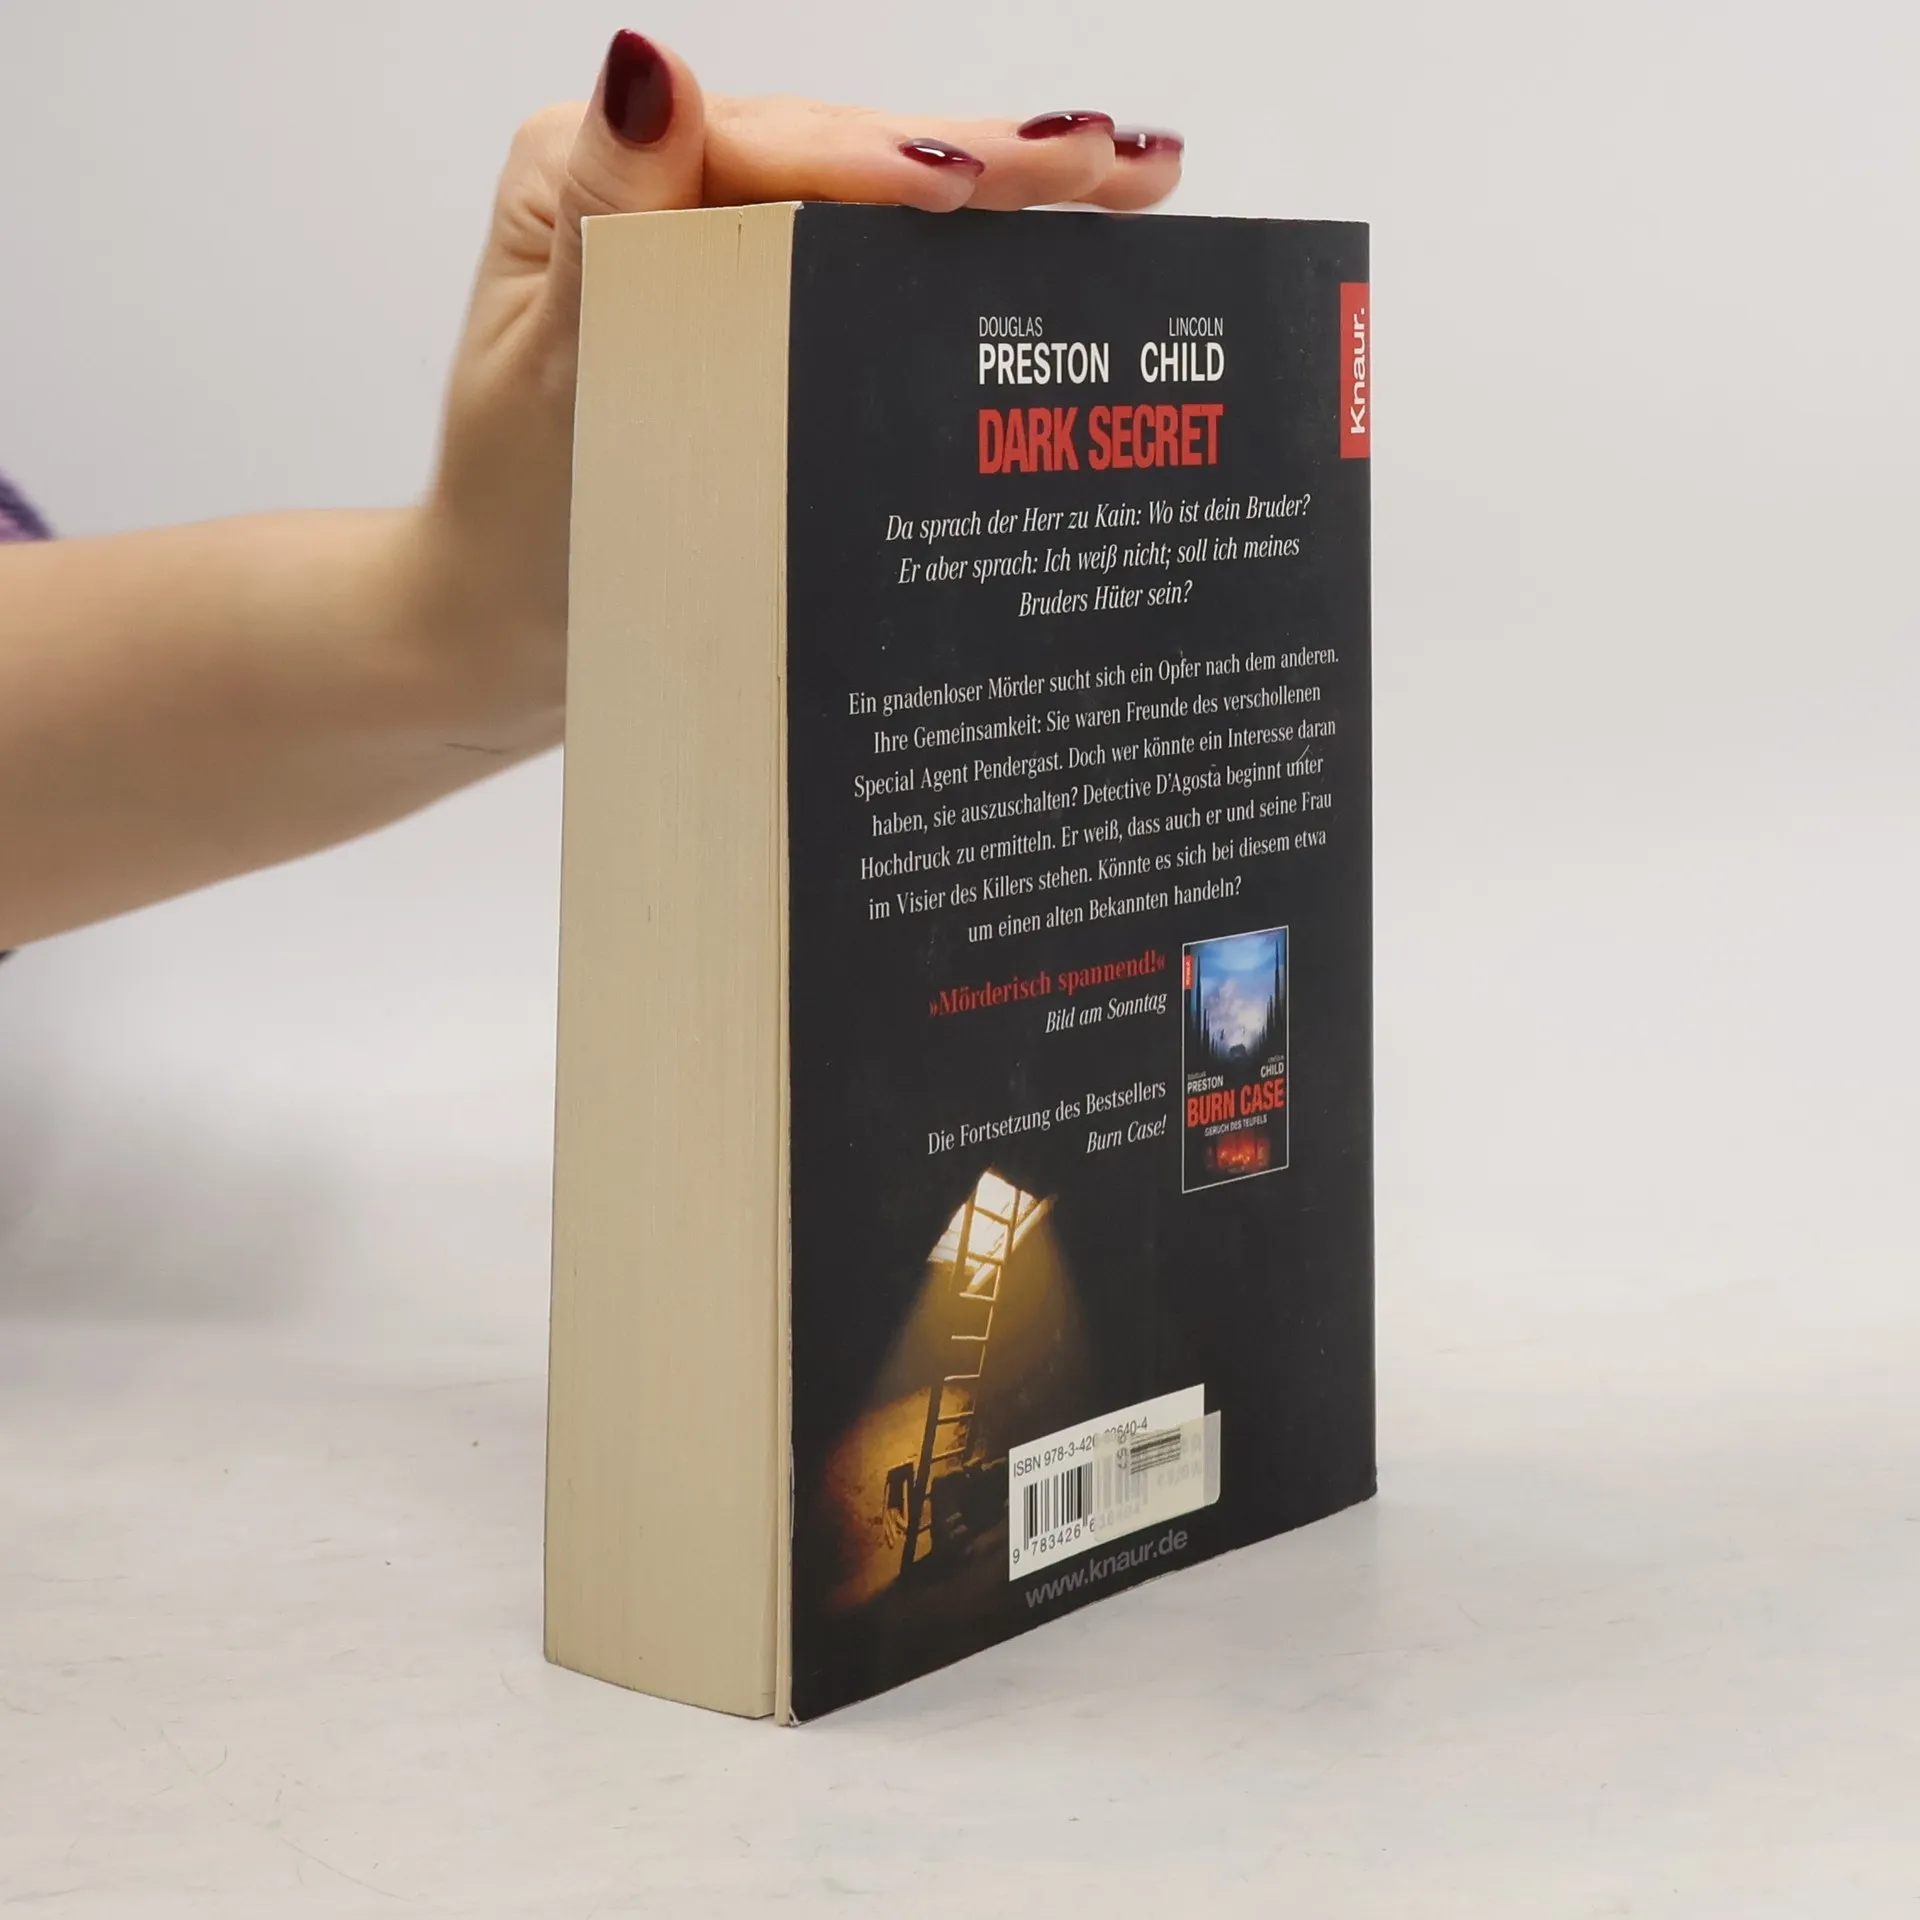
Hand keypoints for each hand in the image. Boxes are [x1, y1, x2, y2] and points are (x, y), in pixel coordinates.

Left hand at [415, 32, 1185, 752]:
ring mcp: (721, 250)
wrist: (509, 625)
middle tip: (1115, 161)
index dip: (887, 166)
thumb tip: (649, 64)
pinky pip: (868, 275)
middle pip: (845, 162)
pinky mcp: (761, 312)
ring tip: (1125, 178)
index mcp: (596, 175)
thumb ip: (610, 217)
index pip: (771, 151)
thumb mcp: (551, 373)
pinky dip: (962, 265)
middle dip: (988, 165)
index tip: (982, 183)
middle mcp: (665, 191)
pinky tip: (1052, 238)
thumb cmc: (520, 521)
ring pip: (876, 212)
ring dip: (1004, 198)